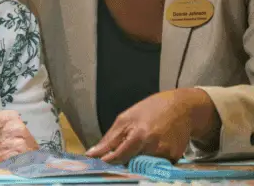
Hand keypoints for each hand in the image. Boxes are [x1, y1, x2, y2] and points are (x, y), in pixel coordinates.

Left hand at [86, 88, 218, 163]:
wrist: (181, 108)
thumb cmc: (151, 109)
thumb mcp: (125, 118)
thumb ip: (109, 139)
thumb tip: (92, 153)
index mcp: (139, 134)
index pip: (120, 156)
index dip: (110, 159)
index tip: (104, 160)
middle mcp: (154, 147)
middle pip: (131, 163)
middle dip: (126, 157)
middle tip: (129, 143)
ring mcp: (166, 154)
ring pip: (143, 164)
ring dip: (139, 157)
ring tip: (145, 140)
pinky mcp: (174, 158)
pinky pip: (156, 164)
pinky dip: (152, 157)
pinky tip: (156, 143)